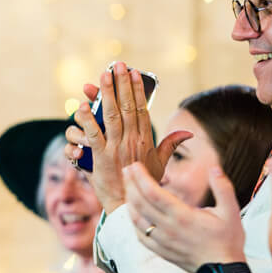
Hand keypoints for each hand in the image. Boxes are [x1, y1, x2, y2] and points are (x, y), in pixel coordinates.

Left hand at [66, 63, 187, 213]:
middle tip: (117, 65)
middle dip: (122, 84)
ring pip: (112, 116)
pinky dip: (88, 120)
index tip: (134, 72)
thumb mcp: (159, 164)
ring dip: (107, 94)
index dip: (137, 89)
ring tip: (102, 76)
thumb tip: (188, 132)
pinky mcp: (102, 158)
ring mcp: (117, 148)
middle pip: (127, 107)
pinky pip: (94, 135)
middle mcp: (132, 140)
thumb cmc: (144, 186)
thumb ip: (170, 145)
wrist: (131, 207)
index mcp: (145, 139)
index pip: (141, 109)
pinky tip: (83, 106)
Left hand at [123, 161, 244, 272]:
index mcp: (183, 216)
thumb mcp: (231, 212)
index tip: (134, 166)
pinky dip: (133, 221)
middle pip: (140, 203)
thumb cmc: (228, 240)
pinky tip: (133, 212)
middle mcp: (168, 228)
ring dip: (129, 201)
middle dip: (131, 184)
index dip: (140, 178)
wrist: (223, 271)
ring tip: (128, 188)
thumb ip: (223, 188)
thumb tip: (214, 168)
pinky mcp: (160, 251)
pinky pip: (140, 234)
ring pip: (136, 219)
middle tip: (126, 170)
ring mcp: (162, 241)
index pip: (153, 193)